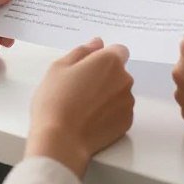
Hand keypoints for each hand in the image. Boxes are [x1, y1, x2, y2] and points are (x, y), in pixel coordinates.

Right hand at [26, 38, 134, 177]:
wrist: (60, 140)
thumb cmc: (56, 100)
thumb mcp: (59, 67)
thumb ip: (82, 51)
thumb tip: (97, 43)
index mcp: (110, 61)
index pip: (119, 51)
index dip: (104, 58)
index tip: (89, 69)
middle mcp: (124, 79)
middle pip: (119, 73)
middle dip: (105, 77)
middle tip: (81, 90)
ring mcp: (127, 102)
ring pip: (120, 92)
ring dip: (108, 95)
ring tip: (85, 108)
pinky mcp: (127, 123)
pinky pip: (121, 112)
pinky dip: (110, 114)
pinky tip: (91, 120)